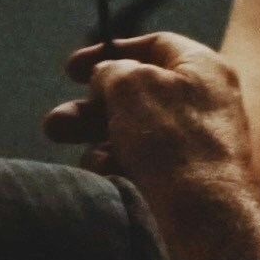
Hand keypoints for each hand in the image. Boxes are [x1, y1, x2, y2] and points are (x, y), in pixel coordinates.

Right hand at [44, 33, 259, 259]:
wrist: (204, 214)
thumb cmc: (172, 140)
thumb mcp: (134, 85)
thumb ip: (114, 70)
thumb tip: (108, 76)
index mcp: (204, 67)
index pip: (155, 46)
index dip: (110, 52)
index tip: (70, 70)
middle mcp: (204, 101)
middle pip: (137, 95)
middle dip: (89, 110)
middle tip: (55, 125)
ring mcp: (197, 141)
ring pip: (132, 133)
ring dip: (96, 141)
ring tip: (86, 161)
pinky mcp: (186, 177)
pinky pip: (141, 164)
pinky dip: (117, 167)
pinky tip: (108, 174)